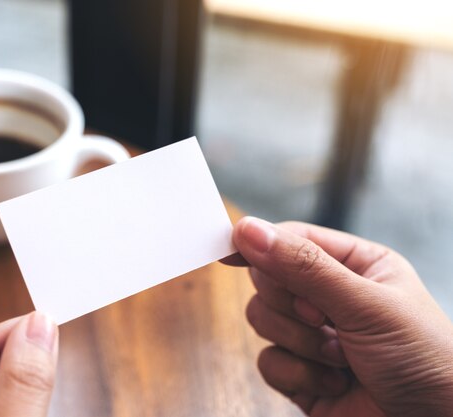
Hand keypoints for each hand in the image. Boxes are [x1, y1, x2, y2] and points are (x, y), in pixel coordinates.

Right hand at [229, 217, 452, 416]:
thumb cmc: (426, 361)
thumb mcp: (366, 304)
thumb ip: (304, 267)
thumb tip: (248, 230)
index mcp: (354, 265)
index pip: (291, 239)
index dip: (261, 245)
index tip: (230, 252)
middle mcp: (330, 296)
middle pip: (268, 279)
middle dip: (292, 305)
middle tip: (323, 318)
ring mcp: (312, 335)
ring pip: (262, 319)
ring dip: (299, 342)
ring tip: (340, 357)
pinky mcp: (301, 373)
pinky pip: (267, 361)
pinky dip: (297, 374)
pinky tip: (333, 383)